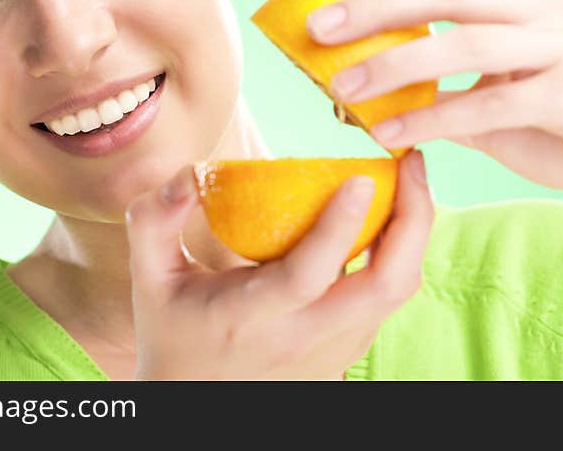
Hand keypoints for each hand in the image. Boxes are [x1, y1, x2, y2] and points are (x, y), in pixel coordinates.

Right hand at [124, 151, 432, 379]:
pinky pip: (385, 302)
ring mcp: (330, 352)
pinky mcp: (344, 354)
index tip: (360, 177)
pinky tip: (389, 220)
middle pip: (383, 287)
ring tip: (409, 182)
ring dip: (412, 235)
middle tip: (412, 164)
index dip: (338, 227)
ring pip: (396, 295)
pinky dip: (398, 257)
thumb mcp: (149, 275)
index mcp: (248, 317)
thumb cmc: (171, 329)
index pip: (305, 275)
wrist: (193, 399)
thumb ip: (154, 219)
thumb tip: (189, 174)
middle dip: (413, 221)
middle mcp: (300, 339)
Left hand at [309, 0, 562, 254]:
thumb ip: (443, 91)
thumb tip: (366, 95)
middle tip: (317, 26)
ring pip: (468, 41)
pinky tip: (390, 137)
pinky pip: (493, 102)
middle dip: (376, 2)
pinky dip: (435, 119)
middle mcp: (545, 9)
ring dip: (396, 64)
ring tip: (342, 89)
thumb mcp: (494, 104)